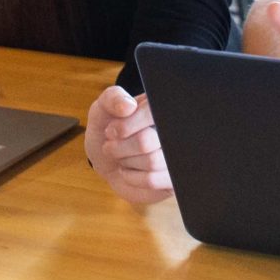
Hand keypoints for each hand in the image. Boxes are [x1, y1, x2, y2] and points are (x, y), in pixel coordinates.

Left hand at [85, 86, 169, 204]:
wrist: (108, 161)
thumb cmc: (109, 130)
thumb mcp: (103, 108)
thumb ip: (113, 99)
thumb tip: (128, 106)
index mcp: (160, 107)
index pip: (152, 113)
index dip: (126, 125)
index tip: (111, 130)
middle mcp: (173, 130)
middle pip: (147, 141)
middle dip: (119, 147)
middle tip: (111, 145)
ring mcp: (176, 156)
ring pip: (151, 162)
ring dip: (126, 161)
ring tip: (122, 157)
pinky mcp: (172, 179)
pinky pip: (153, 180)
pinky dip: (132, 177)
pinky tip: (129, 171)